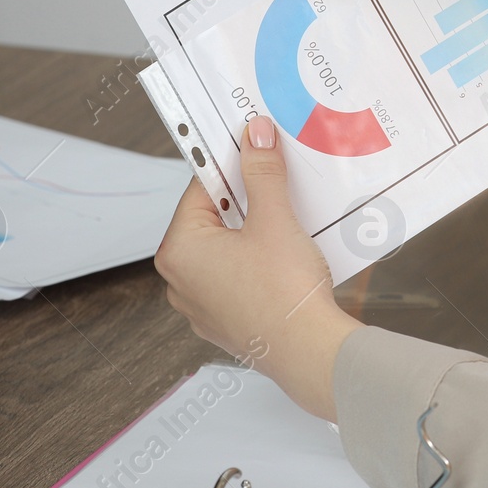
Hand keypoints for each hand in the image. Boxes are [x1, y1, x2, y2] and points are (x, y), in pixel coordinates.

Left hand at [154, 115, 360, 421]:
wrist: (309, 352)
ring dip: (254, 231)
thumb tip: (253, 135)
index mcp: (179, 250)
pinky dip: (258, 262)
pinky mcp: (226, 322)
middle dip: (247, 200)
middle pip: (212, 219)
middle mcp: (180, 280)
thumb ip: (262, 172)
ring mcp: (201, 306)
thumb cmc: (284, 293)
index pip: (201, 189)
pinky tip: (287, 258)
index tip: (255, 149)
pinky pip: (237, 277)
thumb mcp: (274, 219)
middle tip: (278, 184)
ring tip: (288, 222)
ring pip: (226, 250)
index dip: (233, 166)